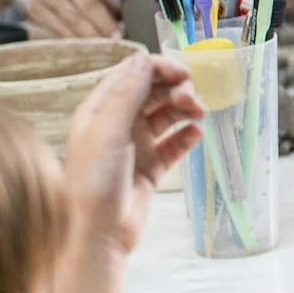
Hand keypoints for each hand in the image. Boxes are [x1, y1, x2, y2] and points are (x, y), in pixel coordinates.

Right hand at [15, 0, 126, 38]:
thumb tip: (123, 14)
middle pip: (84, 2)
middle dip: (103, 21)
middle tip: (118, 37)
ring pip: (70, 19)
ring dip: (89, 35)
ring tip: (105, 47)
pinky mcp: (33, 10)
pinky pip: (54, 29)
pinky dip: (71, 40)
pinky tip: (83, 50)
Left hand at [60, 54, 204, 256]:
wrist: (98, 233)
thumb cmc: (93, 182)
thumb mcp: (108, 132)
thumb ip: (127, 94)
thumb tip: (144, 59)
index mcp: (99, 111)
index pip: (131, 75)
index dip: (158, 68)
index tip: (183, 72)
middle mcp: (116, 125)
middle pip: (151, 94)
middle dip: (175, 90)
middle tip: (193, 98)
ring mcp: (134, 147)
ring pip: (165, 117)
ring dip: (184, 110)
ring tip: (199, 115)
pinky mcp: (150, 168)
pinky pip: (173, 145)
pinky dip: (187, 137)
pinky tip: (196, 136)